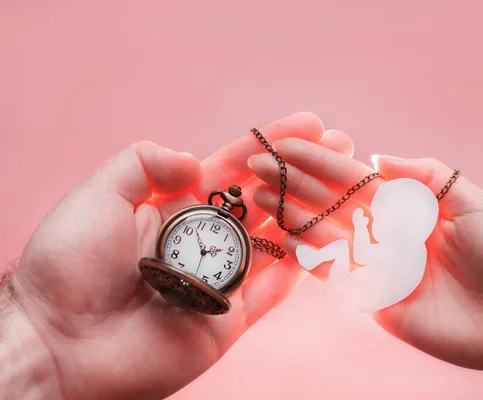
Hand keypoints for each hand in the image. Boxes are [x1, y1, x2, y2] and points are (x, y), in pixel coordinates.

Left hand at [1, 113, 353, 399]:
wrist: (55, 341)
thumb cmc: (67, 264)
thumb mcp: (98, 195)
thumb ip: (144, 164)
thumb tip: (197, 161)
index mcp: (175, 207)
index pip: (234, 168)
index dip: (272, 144)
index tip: (310, 124)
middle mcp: (202, 240)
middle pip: (264, 202)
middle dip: (304, 175)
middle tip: (343, 149)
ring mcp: (219, 281)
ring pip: (275, 244)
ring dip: (310, 215)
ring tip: (346, 189)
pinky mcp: (227, 321)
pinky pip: (271, 293)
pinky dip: (300, 270)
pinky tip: (327, 242)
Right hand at [248, 141, 482, 378]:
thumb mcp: (469, 201)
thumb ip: (423, 177)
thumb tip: (375, 156)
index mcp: (406, 204)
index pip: (352, 178)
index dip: (318, 161)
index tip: (285, 146)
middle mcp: (386, 230)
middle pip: (331, 203)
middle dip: (293, 184)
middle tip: (256, 167)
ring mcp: (377, 264)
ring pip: (326, 235)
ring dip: (291, 216)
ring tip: (258, 198)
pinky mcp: (374, 298)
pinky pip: (336, 275)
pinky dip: (308, 257)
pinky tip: (283, 237)